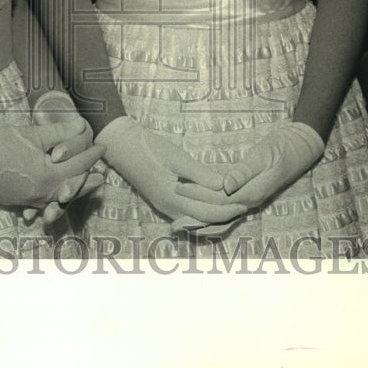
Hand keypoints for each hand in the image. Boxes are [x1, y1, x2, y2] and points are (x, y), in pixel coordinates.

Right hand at [0, 115, 104, 209]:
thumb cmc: (0, 143)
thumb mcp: (32, 135)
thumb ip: (59, 132)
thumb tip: (81, 126)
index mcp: (48, 176)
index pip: (77, 166)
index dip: (91, 156)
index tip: (102, 147)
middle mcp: (41, 193)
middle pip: (71, 188)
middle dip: (87, 181)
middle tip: (102, 175)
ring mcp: (29, 200)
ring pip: (57, 199)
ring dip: (72, 192)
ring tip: (83, 187)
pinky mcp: (18, 202)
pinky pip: (40, 204)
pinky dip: (51, 201)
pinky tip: (55, 198)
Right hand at [95, 116, 247, 225]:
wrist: (123, 147)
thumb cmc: (150, 148)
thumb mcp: (177, 157)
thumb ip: (200, 174)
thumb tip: (224, 186)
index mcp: (173, 198)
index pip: (208, 211)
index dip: (228, 207)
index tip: (245, 201)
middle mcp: (170, 208)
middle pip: (204, 219)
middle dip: (225, 215)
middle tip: (244, 207)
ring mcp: (165, 208)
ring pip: (196, 220)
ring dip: (215, 216)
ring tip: (232, 208)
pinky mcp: (164, 203)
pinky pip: (188, 215)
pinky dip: (202, 213)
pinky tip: (212, 207)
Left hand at [177, 124, 324, 218]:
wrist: (297, 151)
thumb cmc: (279, 149)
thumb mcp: (262, 156)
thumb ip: (244, 171)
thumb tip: (226, 185)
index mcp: (253, 192)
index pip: (220, 199)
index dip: (198, 195)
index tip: (178, 187)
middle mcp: (251, 202)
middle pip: (218, 212)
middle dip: (195, 211)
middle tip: (172, 209)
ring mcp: (250, 201)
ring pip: (223, 218)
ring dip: (201, 220)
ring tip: (178, 223)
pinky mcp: (247, 197)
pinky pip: (227, 212)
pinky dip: (211, 217)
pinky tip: (197, 217)